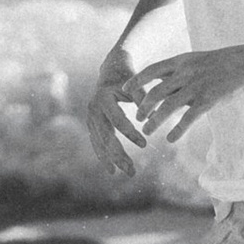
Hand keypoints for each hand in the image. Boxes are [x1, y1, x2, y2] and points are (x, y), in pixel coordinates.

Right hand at [87, 58, 149, 174]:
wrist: (111, 71)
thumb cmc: (127, 77)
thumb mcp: (135, 83)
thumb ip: (143, 98)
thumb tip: (153, 116)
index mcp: (103, 98)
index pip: (117, 120)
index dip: (130, 133)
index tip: (145, 144)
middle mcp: (93, 109)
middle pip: (106, 136)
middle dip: (119, 155)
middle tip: (132, 170)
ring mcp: (90, 118)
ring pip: (100, 143)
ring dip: (113, 159)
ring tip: (129, 172)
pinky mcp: (91, 124)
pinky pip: (96, 143)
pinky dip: (103, 157)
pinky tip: (112, 170)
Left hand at [127, 44, 243, 143]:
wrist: (243, 64)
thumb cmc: (217, 64)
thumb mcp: (194, 61)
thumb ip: (176, 74)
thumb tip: (157, 87)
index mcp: (180, 62)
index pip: (151, 70)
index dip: (136, 80)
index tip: (124, 90)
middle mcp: (185, 74)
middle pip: (156, 92)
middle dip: (143, 107)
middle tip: (137, 119)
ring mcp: (196, 87)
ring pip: (168, 107)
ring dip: (155, 121)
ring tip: (147, 132)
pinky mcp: (207, 100)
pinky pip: (188, 118)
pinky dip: (177, 130)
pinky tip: (170, 139)